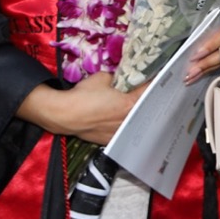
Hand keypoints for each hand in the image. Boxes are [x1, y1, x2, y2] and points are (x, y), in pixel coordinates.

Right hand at [16, 72, 141, 144]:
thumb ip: (116, 78)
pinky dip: (124, 125)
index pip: (149, 91)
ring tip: (136, 106)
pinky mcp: (109, 140)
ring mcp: (119, 133)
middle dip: (146, 100)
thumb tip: (119, 79)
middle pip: (145, 109)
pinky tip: (121, 120)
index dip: (152, 83)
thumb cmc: (83, 95)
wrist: (64, 115)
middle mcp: (128, 121)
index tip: (155, 79)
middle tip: (145, 92)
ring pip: (135, 123)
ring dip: (137, 114)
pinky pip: (123, 132)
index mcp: (130, 104)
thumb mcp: (102, 78)